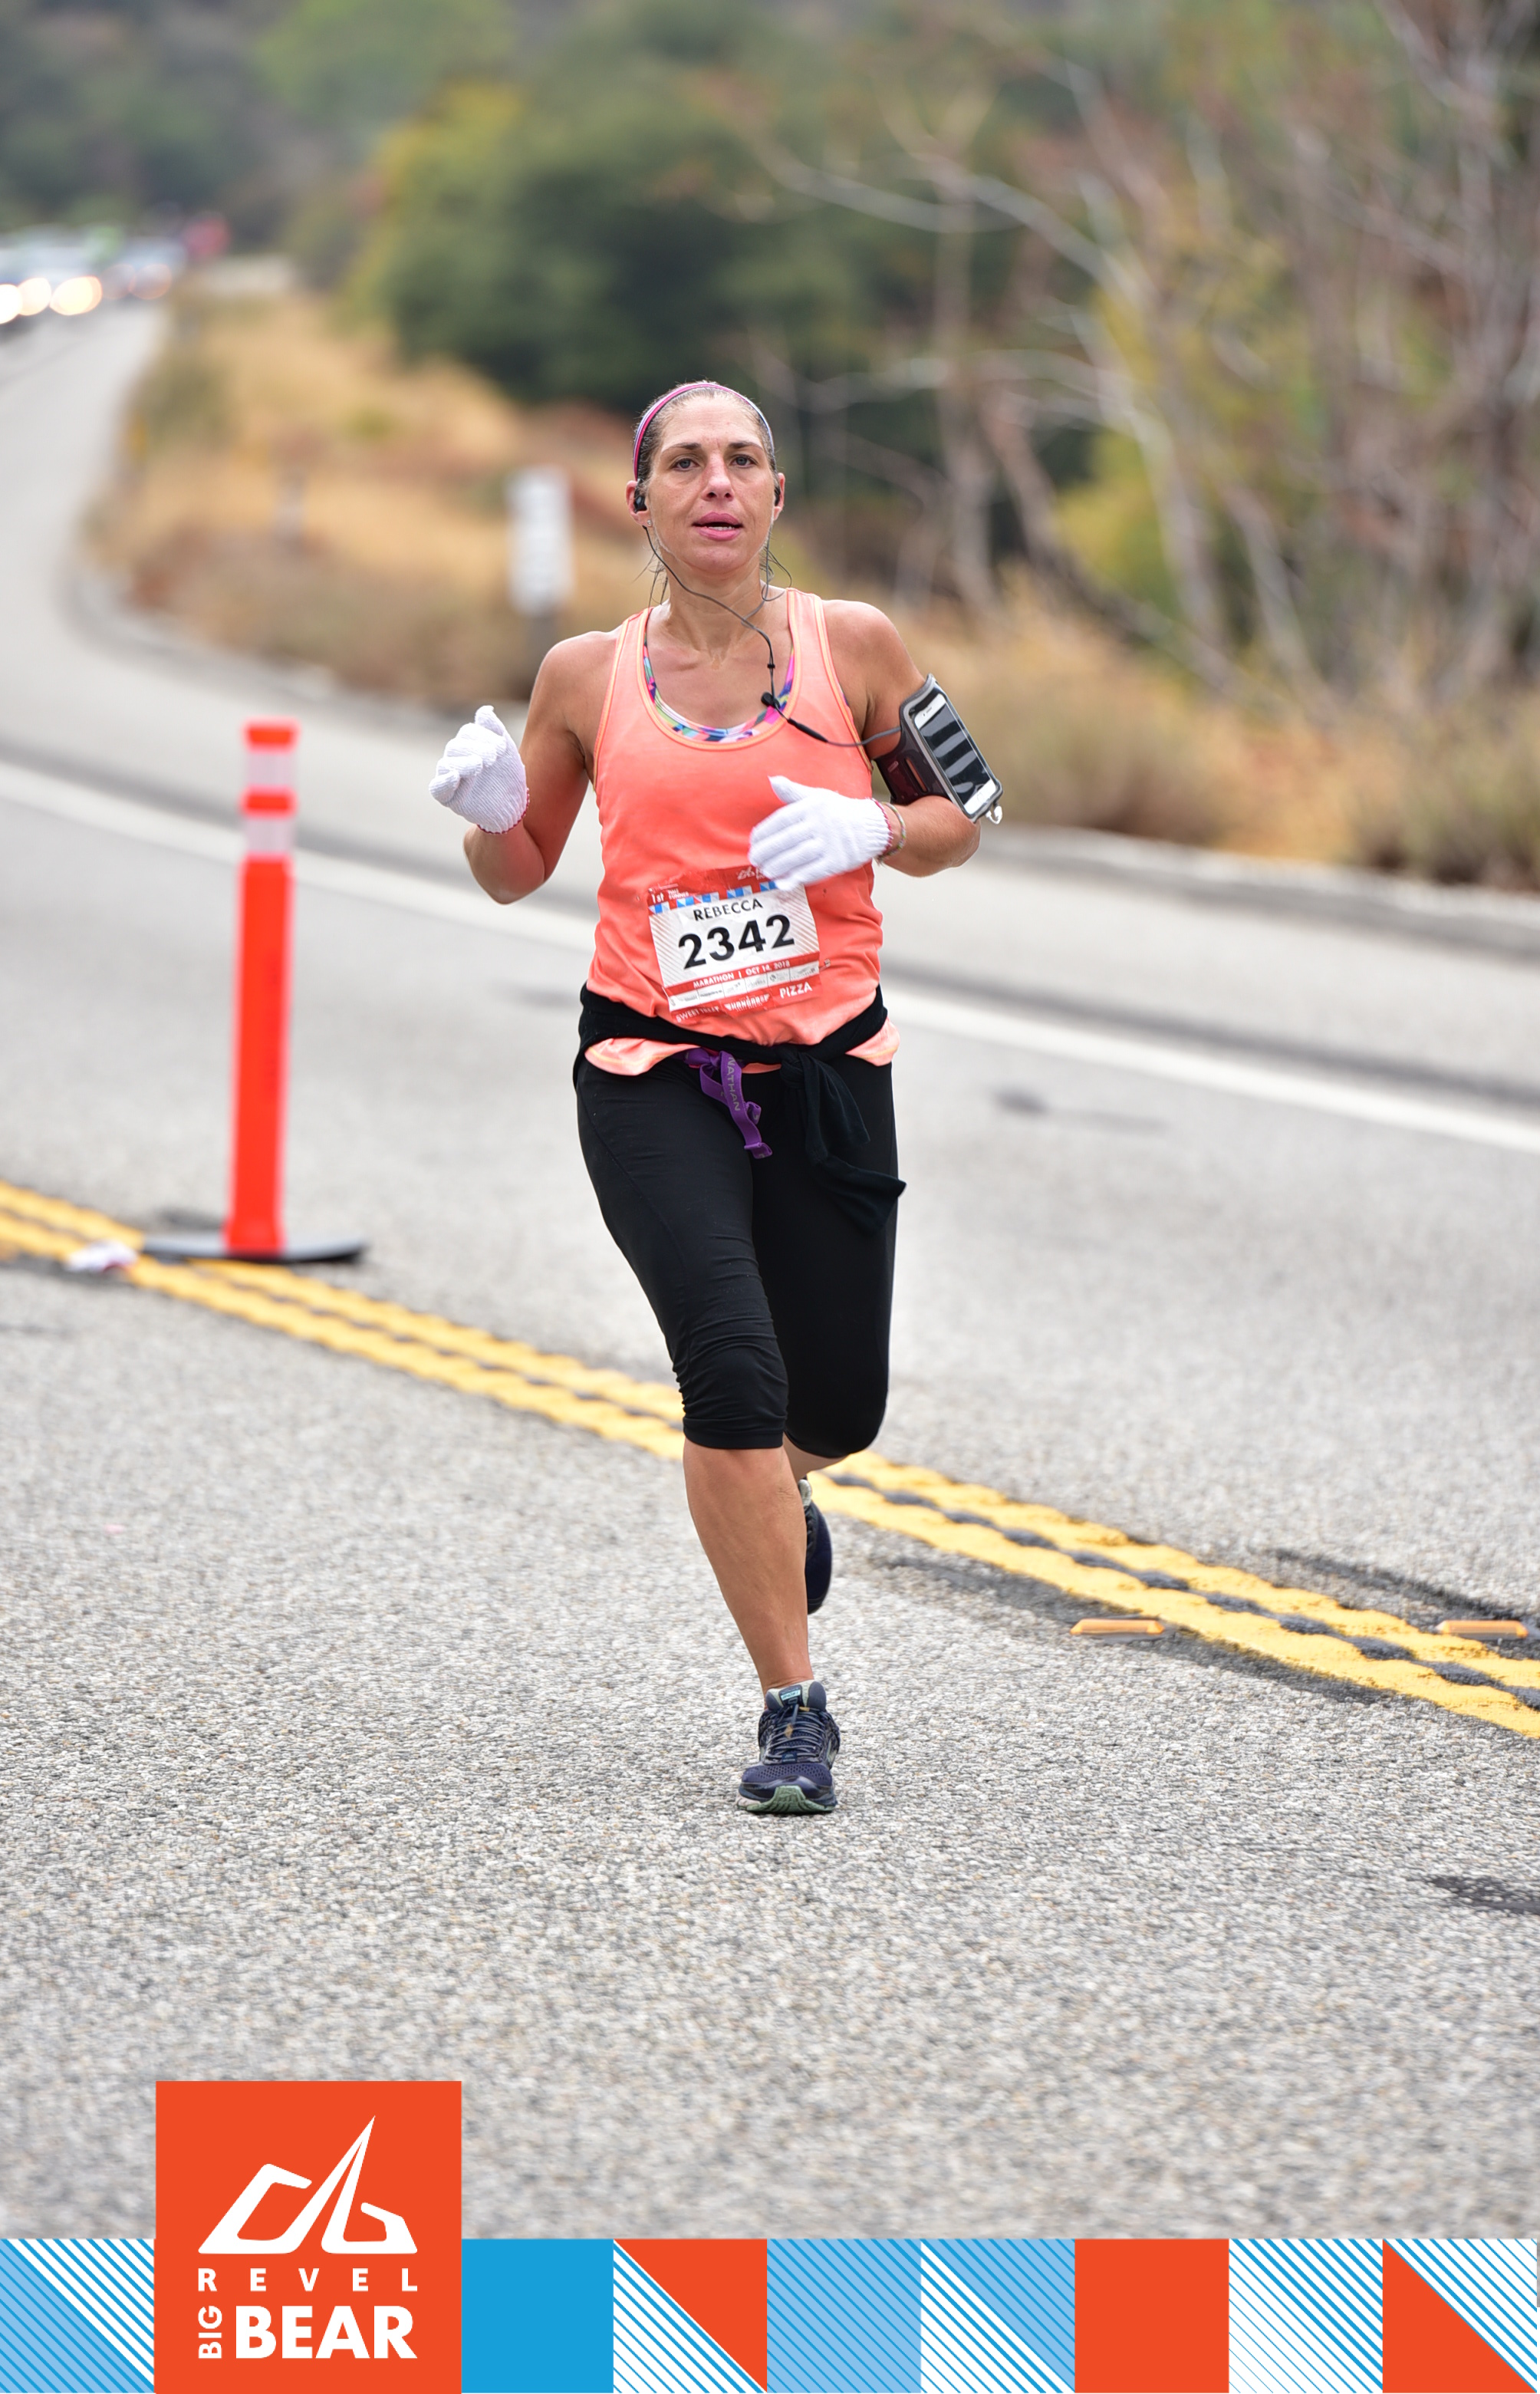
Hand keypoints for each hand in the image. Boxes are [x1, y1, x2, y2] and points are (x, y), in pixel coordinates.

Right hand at [429, 705, 528, 832]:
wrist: (512, 806)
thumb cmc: (508, 776)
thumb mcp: (506, 752)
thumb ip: (495, 730)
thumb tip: (486, 710)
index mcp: (468, 745)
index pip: (468, 733)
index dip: (484, 736)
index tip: (503, 747)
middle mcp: (456, 759)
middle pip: (456, 747)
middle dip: (475, 749)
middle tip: (493, 757)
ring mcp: (450, 778)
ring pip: (446, 765)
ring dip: (463, 763)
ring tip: (479, 765)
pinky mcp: (448, 798)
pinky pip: (438, 788)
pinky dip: (444, 781)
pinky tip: (454, 776)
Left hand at [749, 775, 890, 885]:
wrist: (872, 826)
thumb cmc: (840, 811)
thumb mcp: (818, 795)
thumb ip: (793, 791)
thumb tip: (772, 780)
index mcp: (813, 806)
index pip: (782, 820)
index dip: (765, 831)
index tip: (754, 840)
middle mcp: (820, 824)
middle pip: (787, 840)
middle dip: (767, 851)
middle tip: (754, 859)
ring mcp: (829, 844)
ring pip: (797, 856)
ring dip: (778, 866)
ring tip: (766, 871)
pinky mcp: (837, 861)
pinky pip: (812, 871)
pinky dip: (796, 878)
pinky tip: (783, 883)